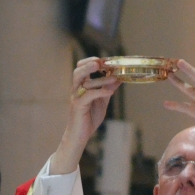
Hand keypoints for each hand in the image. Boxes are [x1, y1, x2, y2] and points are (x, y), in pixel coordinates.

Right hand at [50, 57, 120, 173]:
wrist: (80, 135)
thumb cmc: (89, 118)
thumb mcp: (102, 101)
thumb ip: (108, 89)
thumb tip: (119, 79)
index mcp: (81, 86)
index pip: (82, 68)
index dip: (91, 61)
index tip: (104, 59)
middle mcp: (76, 89)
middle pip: (78, 71)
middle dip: (89, 65)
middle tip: (101, 62)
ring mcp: (75, 97)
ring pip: (83, 82)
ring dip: (100, 79)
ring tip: (113, 77)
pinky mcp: (77, 106)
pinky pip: (88, 95)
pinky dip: (100, 92)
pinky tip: (110, 92)